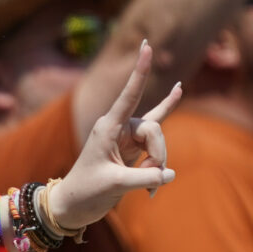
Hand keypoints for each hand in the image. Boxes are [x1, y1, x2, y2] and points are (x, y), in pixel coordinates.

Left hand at [50, 41, 181, 230]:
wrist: (74, 205)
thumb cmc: (86, 192)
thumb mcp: (115, 185)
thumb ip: (145, 178)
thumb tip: (170, 174)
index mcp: (107, 127)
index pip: (129, 95)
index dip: (139, 72)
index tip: (146, 45)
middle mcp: (118, 126)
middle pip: (154, 130)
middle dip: (158, 156)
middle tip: (148, 183)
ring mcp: (127, 136)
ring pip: (158, 141)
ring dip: (157, 166)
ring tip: (146, 189)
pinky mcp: (134, 147)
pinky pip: (157, 136)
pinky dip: (168, 114)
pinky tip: (178, 89)